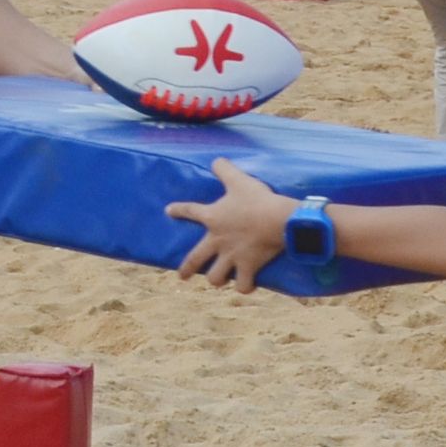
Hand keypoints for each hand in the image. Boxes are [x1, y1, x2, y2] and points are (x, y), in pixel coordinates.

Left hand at [166, 159, 293, 285]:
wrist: (276, 220)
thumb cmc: (257, 199)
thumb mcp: (239, 179)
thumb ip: (225, 169)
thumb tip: (216, 160)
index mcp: (212, 218)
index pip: (190, 211)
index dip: (179, 210)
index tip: (169, 211)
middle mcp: (217, 241)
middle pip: (195, 259)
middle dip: (186, 269)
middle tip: (182, 276)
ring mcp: (231, 257)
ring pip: (215, 277)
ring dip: (217, 279)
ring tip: (219, 279)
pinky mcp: (248, 267)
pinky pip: (243, 284)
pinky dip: (245, 286)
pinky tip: (246, 286)